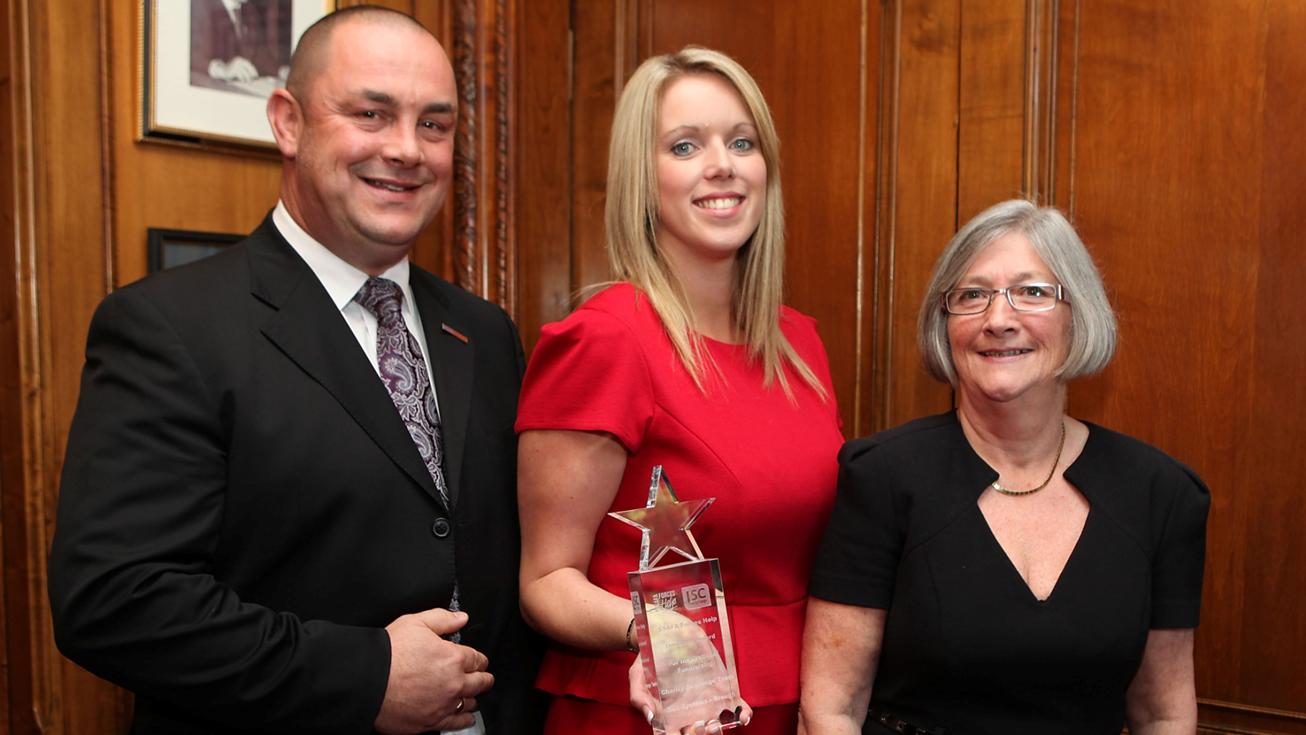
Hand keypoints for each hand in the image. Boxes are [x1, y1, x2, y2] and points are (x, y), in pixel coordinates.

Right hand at [223, 55, 258, 81]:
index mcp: (241, 60)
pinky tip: (244, 82)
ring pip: (245, 73)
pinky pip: (240, 75)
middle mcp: (239, 61)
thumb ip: (246, 70)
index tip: (257, 77)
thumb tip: (256, 76)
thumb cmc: (232, 71)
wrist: (222, 70)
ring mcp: (236, 64)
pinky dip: (242, 79)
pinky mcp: (233, 69)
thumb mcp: (239, 69)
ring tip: (250, 82)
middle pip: (249, 69)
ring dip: (248, 78)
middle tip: (255, 81)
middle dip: (252, 75)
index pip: (250, 66)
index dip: (254, 71)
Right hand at [374, 609, 492, 734]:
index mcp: (453, 658)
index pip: (477, 659)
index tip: (478, 661)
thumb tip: (461, 618)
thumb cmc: (388, 653)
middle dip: (483, 678)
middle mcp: (454, 683)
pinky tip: (467, 717)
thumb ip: (442, 619)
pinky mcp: (431, 722)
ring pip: (470, 703)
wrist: (367, 682)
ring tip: (472, 696)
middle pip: (480, 682)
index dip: (479, 659)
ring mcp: (443, 705)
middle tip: (483, 678)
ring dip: (472, 698)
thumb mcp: (415, 623)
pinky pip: (456, 723)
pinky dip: (464, 719)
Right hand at [626, 609, 751, 733]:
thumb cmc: (649, 658)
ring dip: (720, 728)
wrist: (664, 632)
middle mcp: (689, 711)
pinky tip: (743, 716)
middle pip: (698, 732)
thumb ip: (639, 697)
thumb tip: (651, 718)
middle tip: (703, 728)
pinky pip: (735, 705)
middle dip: (702, 733)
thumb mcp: (637, 675)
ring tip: (716, 724)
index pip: (674, 734)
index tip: (681, 733)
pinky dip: (742, 713)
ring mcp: (706, 701)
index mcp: (669, 713)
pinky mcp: (720, 687)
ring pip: (717, 722)